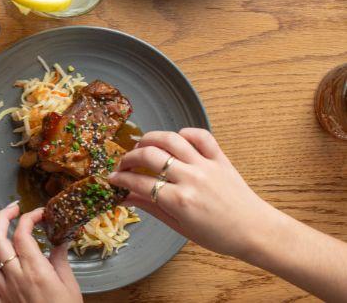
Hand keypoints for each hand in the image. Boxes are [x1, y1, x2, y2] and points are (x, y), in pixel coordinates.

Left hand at [0, 203, 81, 302]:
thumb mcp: (70, 285)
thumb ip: (61, 259)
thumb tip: (60, 240)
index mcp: (36, 271)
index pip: (23, 234)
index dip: (30, 217)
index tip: (38, 213)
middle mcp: (15, 278)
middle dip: (1, 217)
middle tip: (12, 208)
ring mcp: (3, 292)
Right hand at [109, 128, 277, 257]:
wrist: (256, 231)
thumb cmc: (218, 235)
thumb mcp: (180, 227)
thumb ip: (151, 208)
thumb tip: (126, 197)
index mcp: (179, 200)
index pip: (139, 183)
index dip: (120, 179)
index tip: (111, 178)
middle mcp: (190, 178)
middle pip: (149, 156)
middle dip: (128, 158)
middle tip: (123, 164)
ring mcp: (206, 165)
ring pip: (170, 139)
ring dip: (150, 139)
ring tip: (142, 147)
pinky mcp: (220, 158)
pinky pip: (199, 135)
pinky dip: (184, 133)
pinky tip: (175, 141)